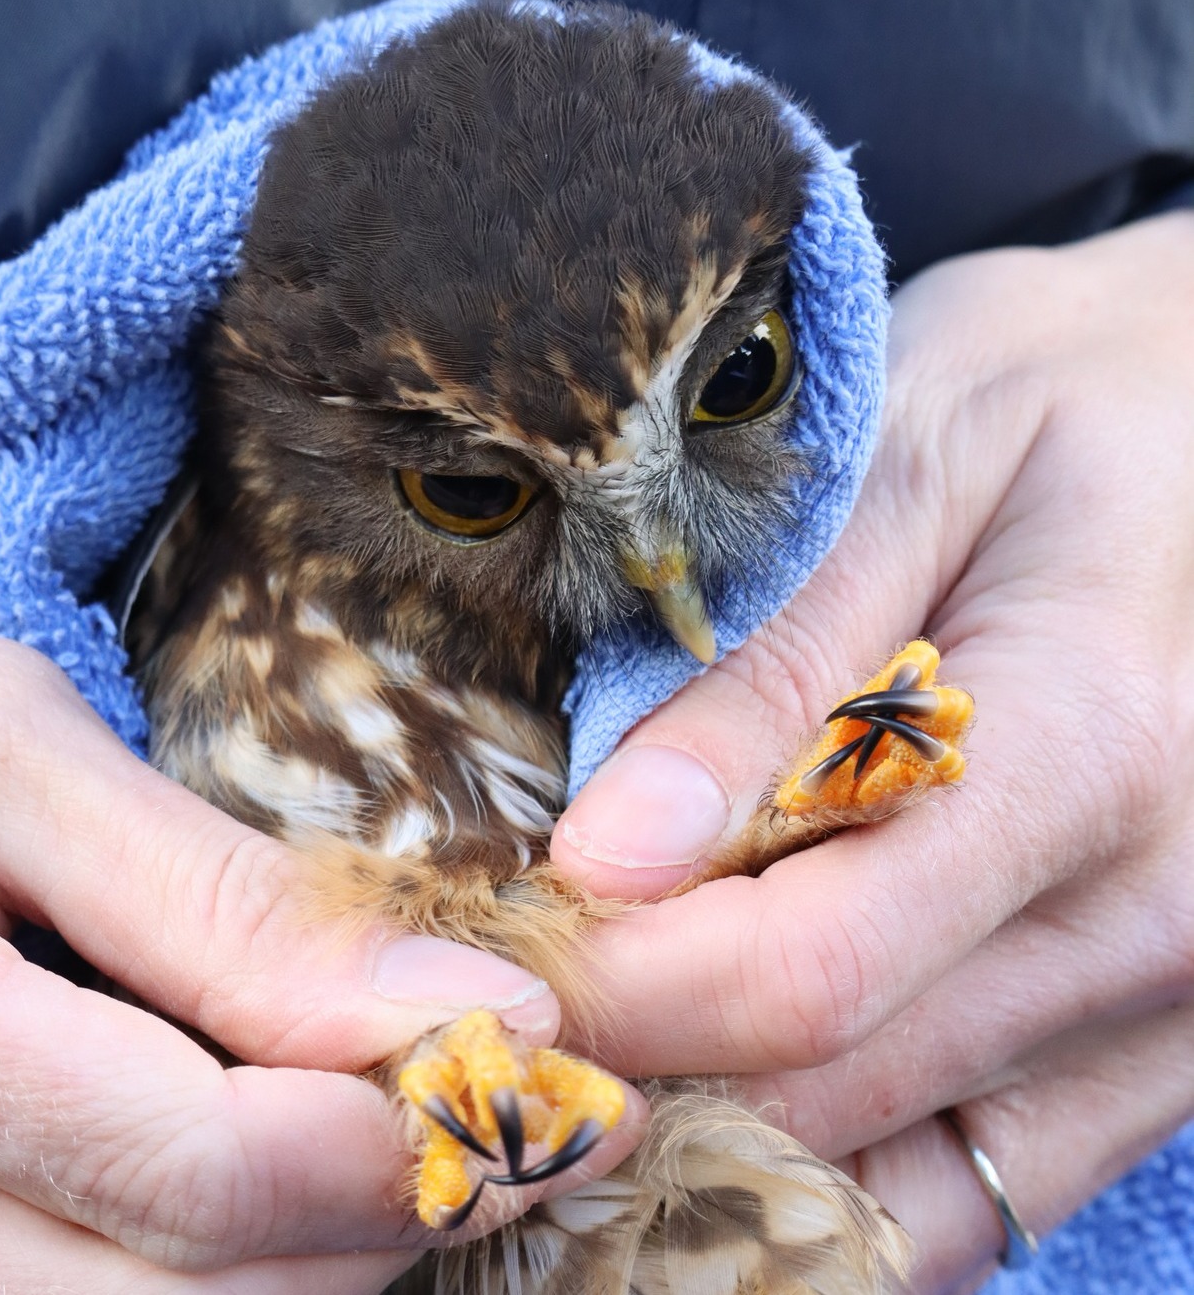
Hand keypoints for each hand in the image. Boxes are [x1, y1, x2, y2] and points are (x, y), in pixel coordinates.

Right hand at [0, 551, 641, 1292]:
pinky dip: (214, 1252)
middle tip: (516, 1099)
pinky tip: (280, 1142)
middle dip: (388, 1212)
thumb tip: (456, 1006)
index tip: (549, 1062)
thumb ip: (208, 899)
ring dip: (316, 1248)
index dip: (402, 1137)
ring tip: (412, 1114)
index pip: (193, 1168)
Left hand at [550, 210, 1193, 1290]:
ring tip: (591, 1039)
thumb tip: (615, 854)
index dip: (606, 992)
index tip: (473, 948)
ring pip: (895, 1179)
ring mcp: (1173, 1006)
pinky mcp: (1158, 1046)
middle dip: (628, 1066)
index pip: (799, 966)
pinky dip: (830, 1177)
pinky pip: (976, 1190)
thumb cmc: (1066, 405)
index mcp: (1087, 746)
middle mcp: (1151, 920)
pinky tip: (724, 1097)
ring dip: (710, 1137)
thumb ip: (775, 671)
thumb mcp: (910, 464)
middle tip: (493, 993)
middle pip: (829, 1090)